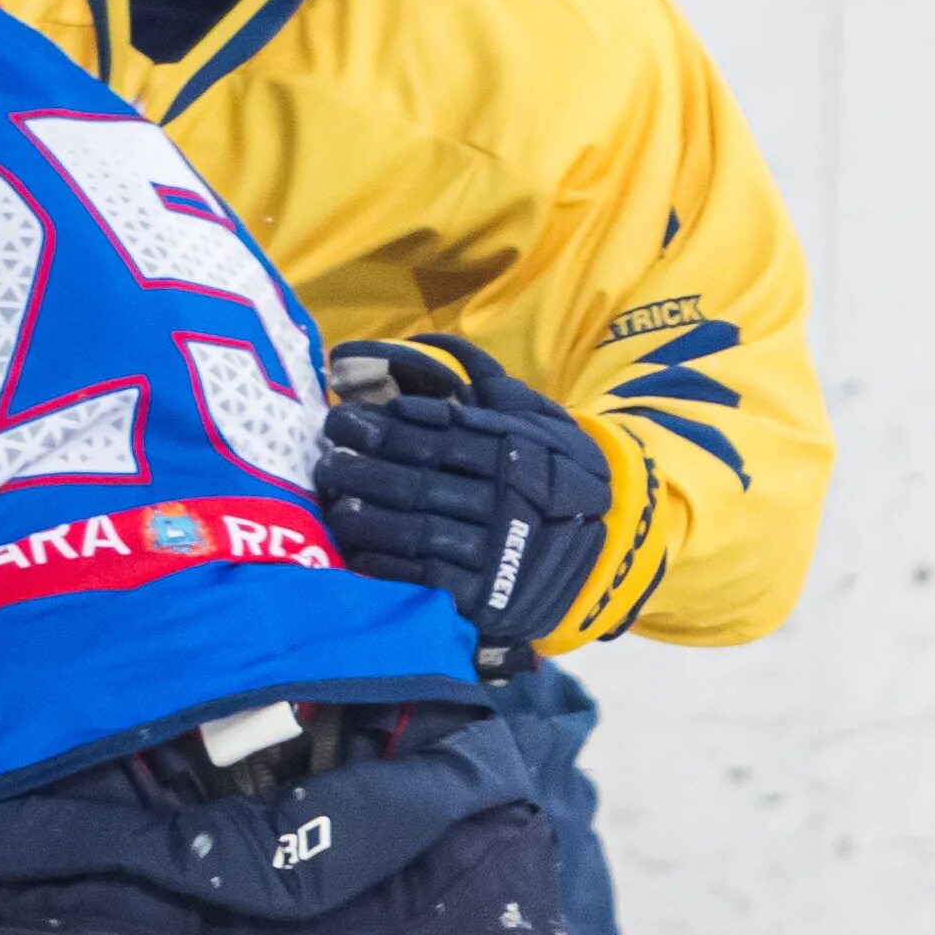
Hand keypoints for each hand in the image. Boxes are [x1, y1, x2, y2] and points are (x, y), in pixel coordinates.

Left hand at [316, 336, 612, 657]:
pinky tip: (355, 552)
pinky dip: (385, 566)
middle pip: (416, 480)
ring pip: (415, 528)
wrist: (608, 550)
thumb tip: (429, 340)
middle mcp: (501, 497)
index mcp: (509, 450)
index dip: (383, 429)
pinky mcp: (487, 594)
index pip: (434, 435)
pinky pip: (425, 578)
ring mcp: (494, 548)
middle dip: (361, 468)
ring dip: (365, 516)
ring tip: (333, 503)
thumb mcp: (535, 416)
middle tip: (325, 460)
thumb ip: (484, 379)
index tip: (343, 421)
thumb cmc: (556, 473)